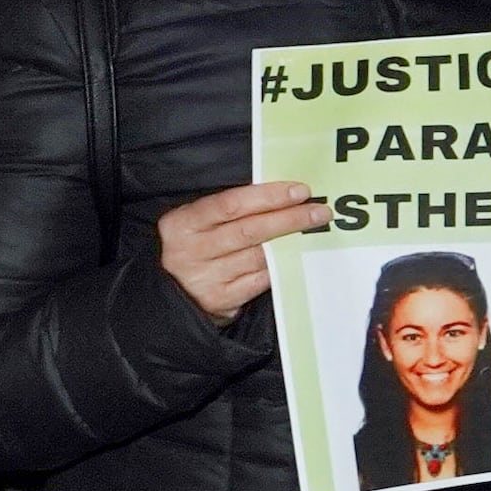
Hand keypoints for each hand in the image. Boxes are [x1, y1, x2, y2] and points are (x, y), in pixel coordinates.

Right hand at [153, 181, 323, 320]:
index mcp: (182, 223)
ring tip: (315, 232)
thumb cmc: (193, 249)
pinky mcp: (222, 299)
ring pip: (259, 256)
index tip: (299, 191)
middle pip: (250, 230)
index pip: (230, 204)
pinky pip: (260, 279)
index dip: (267, 196)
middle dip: (289, 219)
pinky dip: (281, 266)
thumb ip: (228, 211)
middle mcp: (191, 250)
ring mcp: (206, 277)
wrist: (171, 294)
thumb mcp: (196, 224)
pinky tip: (297, 256)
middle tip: (320, 212)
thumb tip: (279, 194)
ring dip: (291, 243)